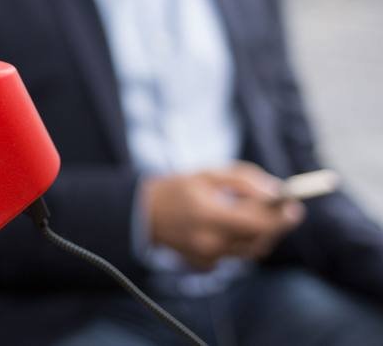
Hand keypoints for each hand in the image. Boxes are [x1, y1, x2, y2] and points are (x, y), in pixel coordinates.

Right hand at [143, 161, 304, 269]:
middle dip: (275, 225)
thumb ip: (244, 180)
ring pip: (251, 251)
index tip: (294, 206)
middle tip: (283, 209)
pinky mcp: (205, 265)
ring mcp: (208, 257)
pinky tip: (231, 226)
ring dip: (261, 234)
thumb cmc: (178, 188)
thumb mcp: (208, 174)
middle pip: (260, 240)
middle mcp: (210, 242)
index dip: (280, 216)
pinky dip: (242, 241)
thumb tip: (275, 192)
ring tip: (256, 214)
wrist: (143, 213)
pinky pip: (235, 255)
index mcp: (210, 215)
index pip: (258, 223)